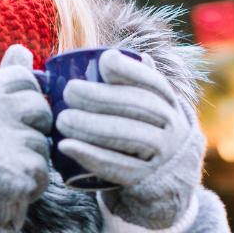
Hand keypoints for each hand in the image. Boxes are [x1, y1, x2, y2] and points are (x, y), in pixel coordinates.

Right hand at [0, 44, 52, 232]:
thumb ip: (3, 80)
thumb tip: (21, 48)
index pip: (23, 77)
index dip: (26, 98)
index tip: (12, 117)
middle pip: (39, 105)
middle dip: (34, 127)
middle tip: (9, 144)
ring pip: (44, 138)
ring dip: (34, 155)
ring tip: (8, 165)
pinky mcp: (17, 169)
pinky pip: (44, 167)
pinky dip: (35, 180)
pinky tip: (13, 184)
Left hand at [56, 49, 203, 228]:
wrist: (166, 174)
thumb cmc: (143, 127)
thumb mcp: (146, 103)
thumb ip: (131, 81)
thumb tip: (105, 55)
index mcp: (167, 101)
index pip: (153, 81)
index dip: (131, 69)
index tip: (104, 62)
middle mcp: (171, 125)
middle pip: (139, 107)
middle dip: (102, 97)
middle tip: (69, 91)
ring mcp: (161, 153)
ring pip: (128, 136)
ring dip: (92, 127)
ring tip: (62, 119)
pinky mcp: (145, 178)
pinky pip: (118, 167)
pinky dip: (90, 156)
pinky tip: (66, 146)